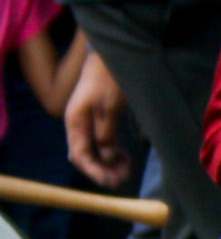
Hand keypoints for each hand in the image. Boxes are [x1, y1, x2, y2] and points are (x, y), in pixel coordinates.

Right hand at [62, 46, 129, 186]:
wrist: (110, 57)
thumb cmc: (110, 79)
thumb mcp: (111, 108)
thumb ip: (106, 134)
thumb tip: (107, 158)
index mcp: (75, 122)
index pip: (80, 155)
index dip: (95, 171)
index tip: (112, 182)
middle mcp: (78, 124)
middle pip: (85, 155)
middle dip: (102, 169)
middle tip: (123, 179)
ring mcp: (87, 122)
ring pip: (94, 150)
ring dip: (108, 163)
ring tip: (126, 170)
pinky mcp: (98, 119)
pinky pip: (101, 142)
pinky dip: (112, 152)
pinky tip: (124, 157)